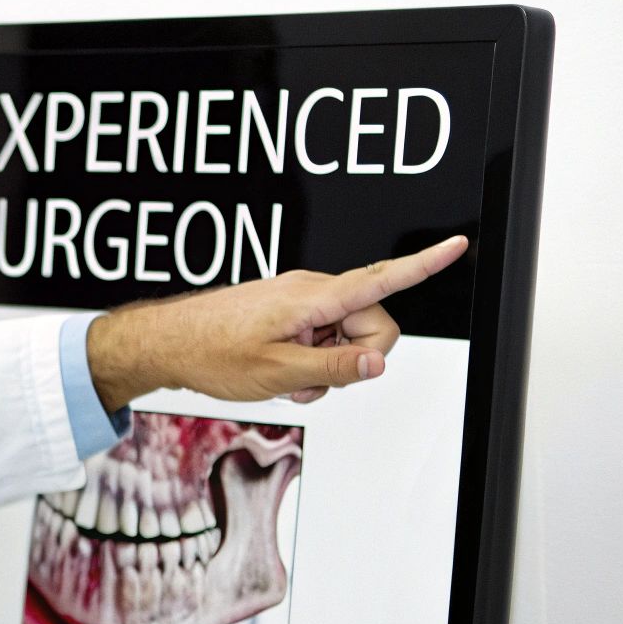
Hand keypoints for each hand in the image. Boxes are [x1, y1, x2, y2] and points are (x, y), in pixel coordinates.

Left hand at [87, 235, 468, 411]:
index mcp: (313, 298)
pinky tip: (283, 370)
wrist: (166, 342)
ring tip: (288, 377)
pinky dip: (312, 356)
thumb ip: (336, 366)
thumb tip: (379, 361)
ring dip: (329, 362)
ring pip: (345, 333)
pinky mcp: (286, 310)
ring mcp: (297, 299)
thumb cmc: (211, 353)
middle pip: (371, 321)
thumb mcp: (279, 373)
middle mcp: (310, 290)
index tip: (456, 246)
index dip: (424, 264)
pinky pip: (321, 333)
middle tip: (312, 378)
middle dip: (356, 355)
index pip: (381, 280)